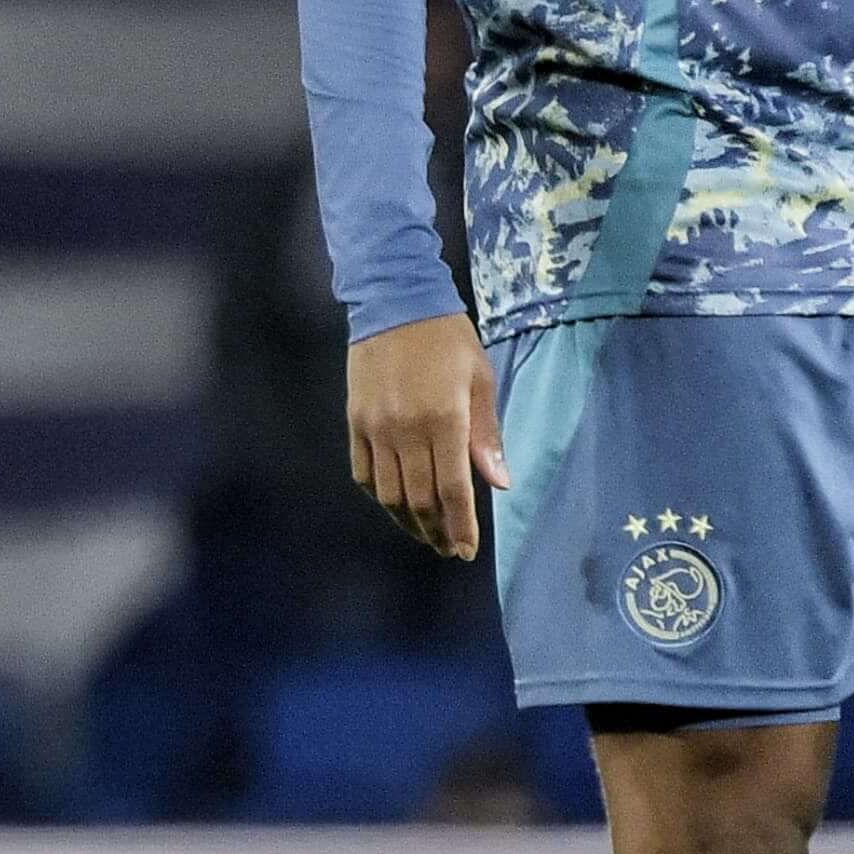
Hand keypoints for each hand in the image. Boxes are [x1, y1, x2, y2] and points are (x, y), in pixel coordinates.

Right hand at [345, 311, 507, 559]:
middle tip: (449, 548)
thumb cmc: (447, 340)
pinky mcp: (355, 423)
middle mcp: (405, 431)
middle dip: (436, 531)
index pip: (452, 489)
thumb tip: (498, 483)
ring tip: (426, 534)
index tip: (466, 550)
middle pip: (419, 499)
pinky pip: (364, 473)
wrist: (393, 303)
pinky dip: (380, 496)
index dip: (460, 525)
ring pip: (389, 493)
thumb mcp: (480, 380)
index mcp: (443, 420)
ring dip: (408, 521)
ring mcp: (375, 429)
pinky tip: (396, 504)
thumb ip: (487, 435)